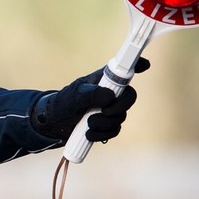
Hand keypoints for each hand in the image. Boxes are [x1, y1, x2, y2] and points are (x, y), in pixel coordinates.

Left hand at [31, 57, 148, 141]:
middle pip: (130, 97)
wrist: (52, 124)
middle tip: (105, 111)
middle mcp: (110, 93)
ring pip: (121, 117)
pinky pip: (114, 130)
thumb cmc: (62, 103)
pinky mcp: (107, 125)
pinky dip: (102, 134)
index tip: (145, 64)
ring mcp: (110, 110)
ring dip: (105, 123)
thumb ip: (91, 94)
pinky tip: (89, 134)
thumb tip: (110, 97)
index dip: (137, 64)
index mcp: (103, 80)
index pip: (124, 69)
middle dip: (120, 107)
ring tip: (88, 123)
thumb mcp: (74, 96)